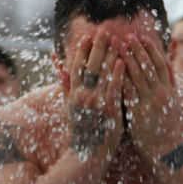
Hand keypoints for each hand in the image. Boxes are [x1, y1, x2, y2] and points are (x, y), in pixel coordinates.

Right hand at [67, 29, 124, 159]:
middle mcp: (83, 96)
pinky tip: (122, 61)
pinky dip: (118, 74)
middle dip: (98, 47)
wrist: (89, 152)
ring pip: (104, 74)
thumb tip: (59, 71)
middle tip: (104, 31)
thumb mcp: (70, 107)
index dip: (82, 52)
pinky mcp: (109, 110)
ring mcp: (96, 102)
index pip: (77, 68)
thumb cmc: (81, 128)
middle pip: (91, 66)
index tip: (87, 37)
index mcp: (73, 94)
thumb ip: (66, 88)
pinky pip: (114, 88)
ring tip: (116, 40)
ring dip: (110, 55)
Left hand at [120, 34, 181, 157]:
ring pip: (138, 76)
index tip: (142, 37)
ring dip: (128, 59)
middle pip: (149, 66)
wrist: (166, 149)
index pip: (160, 64)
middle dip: (138, 50)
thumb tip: (167, 61)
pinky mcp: (138, 112)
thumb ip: (170, 81)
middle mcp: (161, 93)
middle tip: (128, 35)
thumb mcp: (173, 100)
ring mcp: (150, 102)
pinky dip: (122, 78)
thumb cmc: (166, 124)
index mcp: (169, 90)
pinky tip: (113, 68)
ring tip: (118, 45)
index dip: (151, 50)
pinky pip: (129, 91)